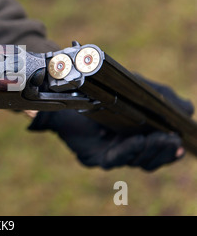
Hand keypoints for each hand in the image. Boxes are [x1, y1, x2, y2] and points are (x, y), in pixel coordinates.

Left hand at [29, 77, 193, 171]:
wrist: (65, 88)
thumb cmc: (100, 89)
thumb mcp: (136, 89)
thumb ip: (162, 99)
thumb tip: (187, 109)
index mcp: (133, 137)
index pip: (156, 152)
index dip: (169, 152)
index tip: (180, 143)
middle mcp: (121, 148)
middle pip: (149, 161)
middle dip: (163, 152)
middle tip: (172, 140)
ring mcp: (108, 154)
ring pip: (135, 162)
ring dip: (150, 151)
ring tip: (159, 138)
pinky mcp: (93, 155)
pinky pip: (114, 158)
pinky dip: (128, 150)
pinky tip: (138, 140)